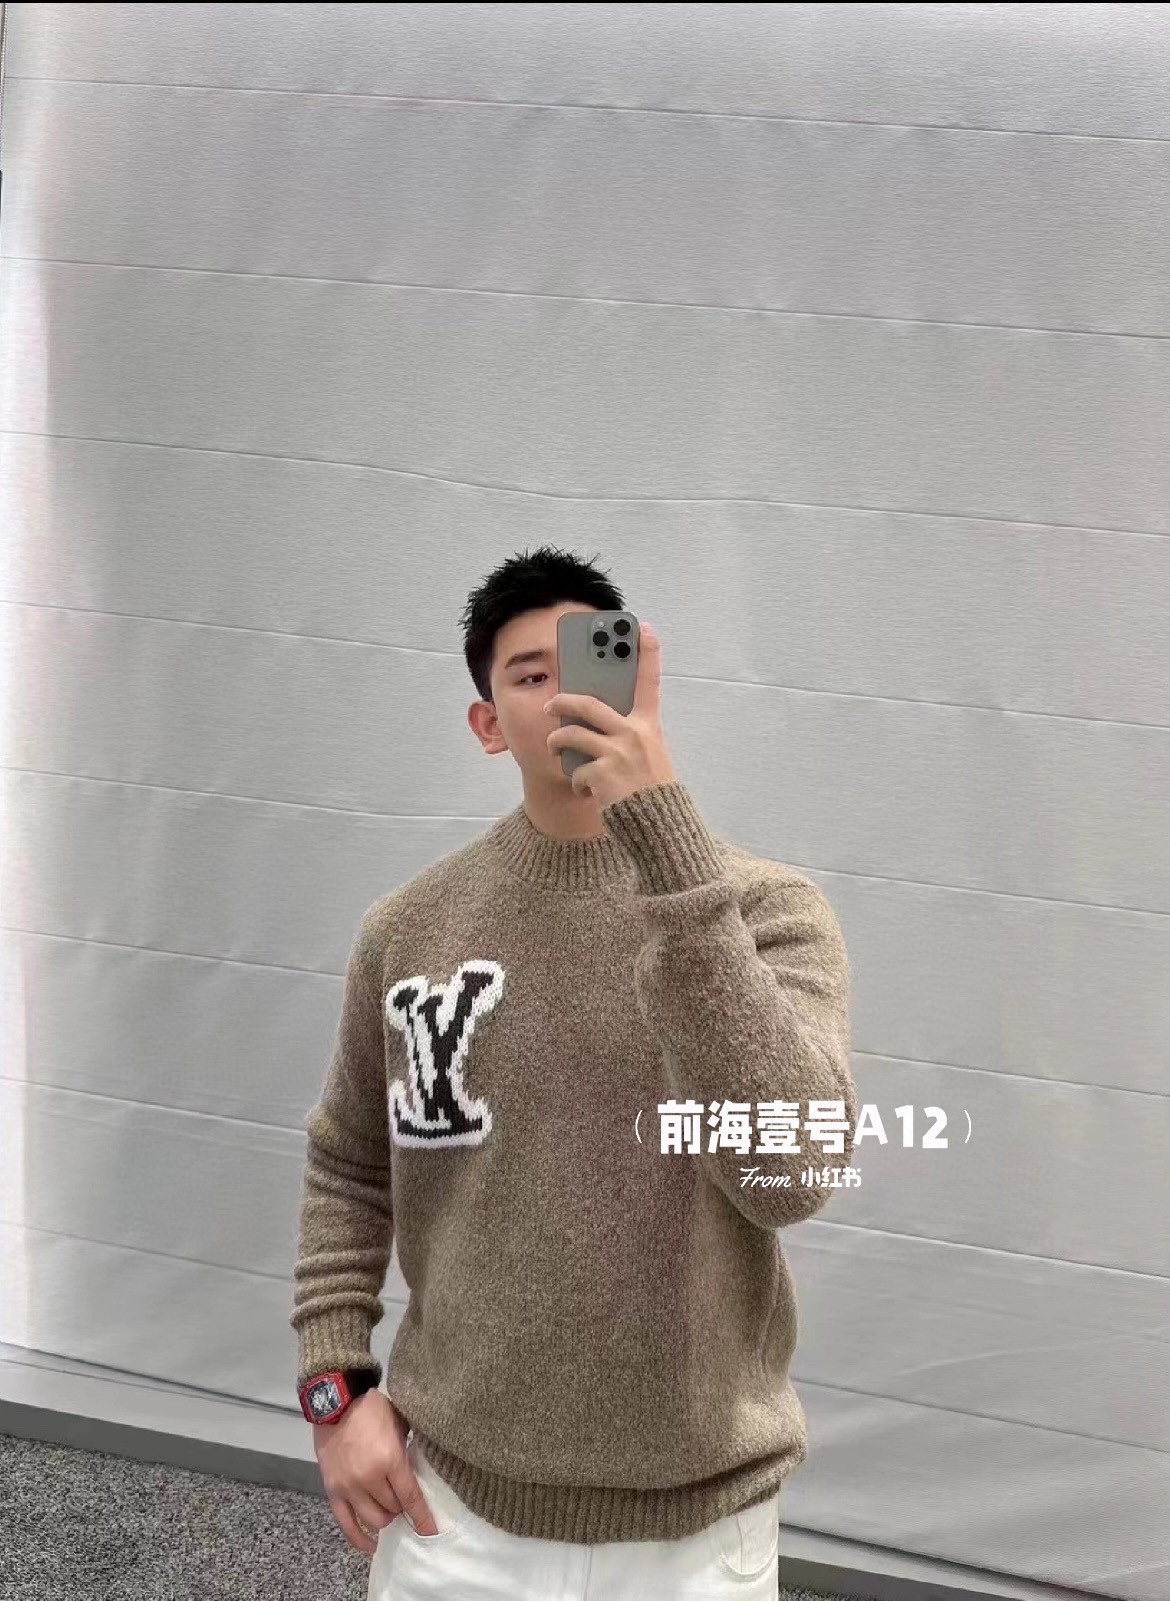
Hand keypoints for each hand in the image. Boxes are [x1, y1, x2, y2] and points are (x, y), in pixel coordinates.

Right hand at [313, 1389, 437, 1554]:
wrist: (336, 1402)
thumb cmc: (372, 1409)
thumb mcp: (399, 1423)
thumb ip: (408, 1449)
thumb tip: (420, 1471)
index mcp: (389, 1459)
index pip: (410, 1497)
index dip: (422, 1517)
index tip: (432, 1531)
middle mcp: (368, 1478)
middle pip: (392, 1508)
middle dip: (402, 1508)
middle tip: (406, 1501)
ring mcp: (348, 1487)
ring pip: (373, 1519)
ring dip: (385, 1517)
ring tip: (390, 1510)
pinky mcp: (332, 1491)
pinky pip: (346, 1524)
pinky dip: (359, 1538)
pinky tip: (371, 1546)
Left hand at [544, 619, 677, 805]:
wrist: (659, 824)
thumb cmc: (651, 790)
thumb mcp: (648, 755)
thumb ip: (627, 734)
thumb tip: (590, 721)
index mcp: (648, 726)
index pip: (650, 682)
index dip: (647, 653)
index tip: (644, 628)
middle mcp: (633, 734)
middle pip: (588, 704)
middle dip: (562, 701)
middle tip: (550, 705)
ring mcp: (617, 752)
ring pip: (571, 734)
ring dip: (557, 742)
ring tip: (554, 748)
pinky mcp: (603, 773)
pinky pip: (576, 770)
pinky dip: (576, 781)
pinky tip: (584, 790)